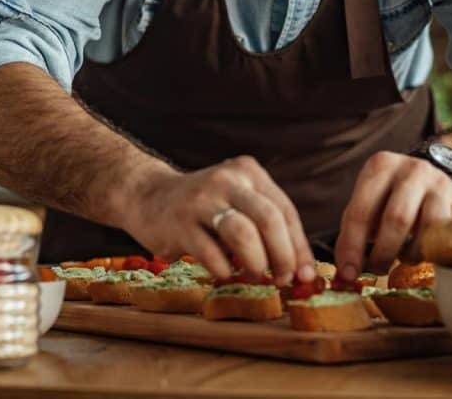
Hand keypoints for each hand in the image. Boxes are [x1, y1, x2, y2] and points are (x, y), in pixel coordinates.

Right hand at [124, 155, 315, 284]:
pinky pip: (211, 253)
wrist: (147, 196)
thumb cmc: (203, 207)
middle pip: (269, 219)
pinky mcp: (179, 222)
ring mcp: (202, 199)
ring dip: (256, 263)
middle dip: (283, 255)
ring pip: (243, 233)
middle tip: (282, 279)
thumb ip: (265, 226)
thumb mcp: (237, 201)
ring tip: (255, 276)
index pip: (285, 210)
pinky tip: (225, 274)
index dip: (299, 246)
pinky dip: (224, 270)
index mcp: (249, 172)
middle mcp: (228, 180)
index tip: (305, 274)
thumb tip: (300, 269)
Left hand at [334, 151, 451, 279]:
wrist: (432, 179)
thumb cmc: (391, 197)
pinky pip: (450, 236)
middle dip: (383, 253)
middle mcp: (414, 169)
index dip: (352, 246)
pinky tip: (424, 252)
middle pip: (397, 219)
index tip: (348, 273)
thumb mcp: (369, 203)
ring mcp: (442, 184)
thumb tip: (346, 273)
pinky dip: (434, 252)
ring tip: (403, 257)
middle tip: (377, 270)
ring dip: (412, 253)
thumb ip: (353, 234)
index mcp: (381, 166)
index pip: (361, 211)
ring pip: (429, 228)